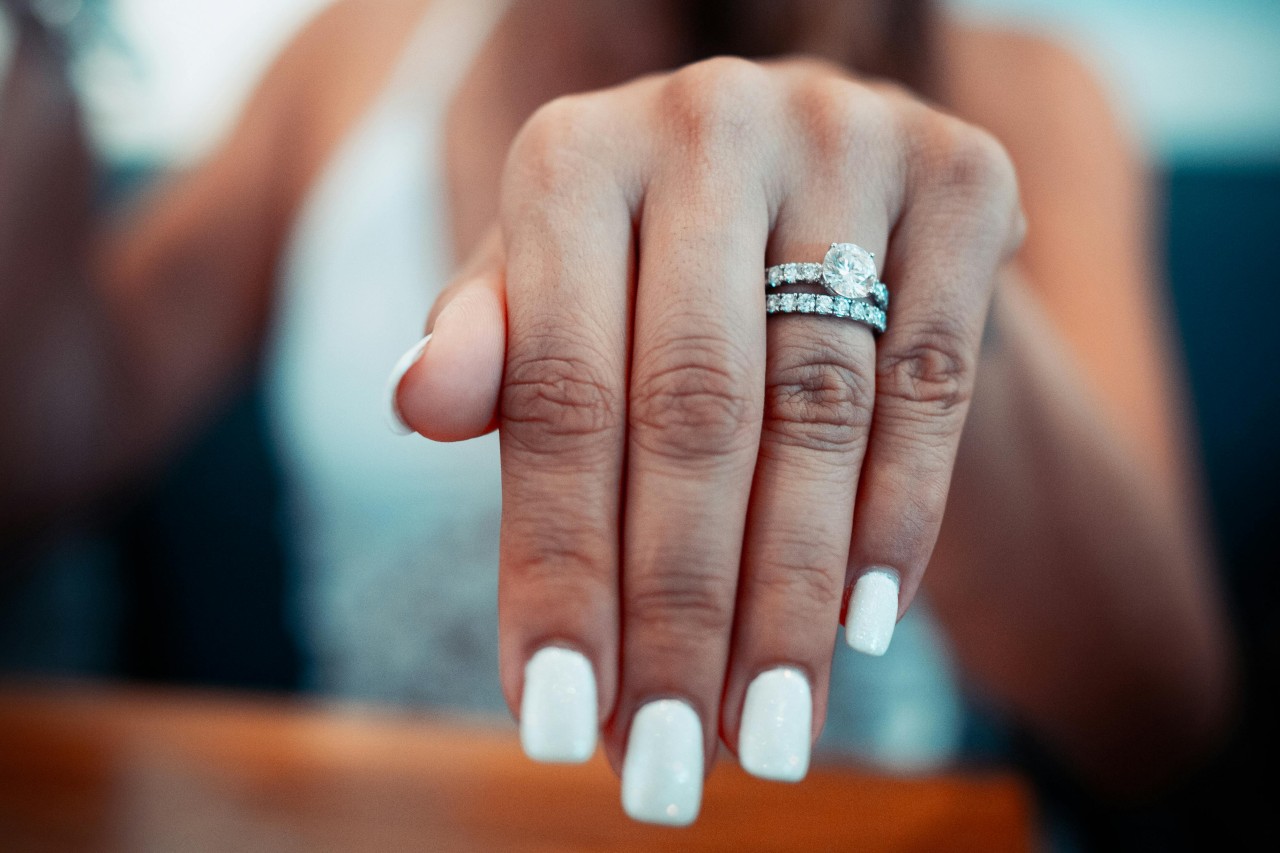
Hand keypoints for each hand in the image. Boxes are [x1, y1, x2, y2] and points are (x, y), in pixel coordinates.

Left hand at [393, 57, 1022, 823]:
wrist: (815, 194)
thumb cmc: (651, 276)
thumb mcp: (555, 301)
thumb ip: (493, 352)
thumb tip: (415, 401)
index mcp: (574, 153)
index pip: (558, 392)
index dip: (557, 567)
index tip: (556, 720)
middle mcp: (706, 123)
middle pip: (692, 412)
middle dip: (677, 611)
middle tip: (669, 761)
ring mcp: (846, 136)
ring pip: (818, 410)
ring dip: (790, 596)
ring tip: (766, 732)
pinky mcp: (964, 172)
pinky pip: (932, 376)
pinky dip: (901, 513)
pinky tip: (866, 625)